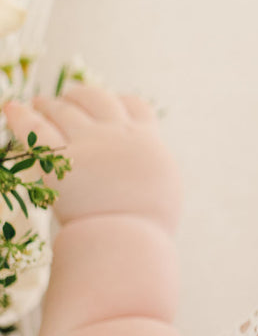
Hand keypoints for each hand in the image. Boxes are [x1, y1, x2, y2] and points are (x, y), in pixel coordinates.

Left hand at [3, 86, 180, 231]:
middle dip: (80, 97)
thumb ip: (150, 162)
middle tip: (67, 101)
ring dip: (49, 103)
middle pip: (97, 98)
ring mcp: (88, 143)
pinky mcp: (59, 158)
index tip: (109, 105)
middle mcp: (117, 133)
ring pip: (64, 109)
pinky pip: (35, 128)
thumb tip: (143, 155)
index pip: (135, 106)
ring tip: (39, 103)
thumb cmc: (149, 223)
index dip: (119, 103)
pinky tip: (11, 109)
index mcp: (147, 140)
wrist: (128, 239)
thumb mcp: (164, 185)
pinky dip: (20, 115)